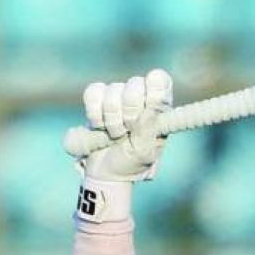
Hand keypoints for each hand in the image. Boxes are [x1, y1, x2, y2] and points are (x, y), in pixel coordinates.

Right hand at [80, 69, 172, 183]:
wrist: (106, 172)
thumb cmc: (132, 162)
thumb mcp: (145, 152)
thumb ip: (148, 129)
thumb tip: (148, 108)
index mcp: (159, 106)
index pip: (161, 81)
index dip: (154, 88)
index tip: (148, 106)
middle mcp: (140, 95)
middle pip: (134, 86)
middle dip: (129, 114)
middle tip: (129, 132)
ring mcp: (118, 94)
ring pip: (112, 92)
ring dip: (111, 121)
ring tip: (116, 135)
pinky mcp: (98, 97)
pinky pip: (93, 94)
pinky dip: (95, 114)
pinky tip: (100, 126)